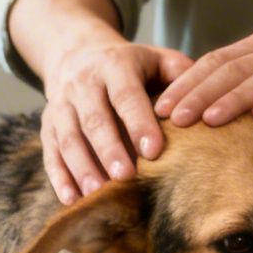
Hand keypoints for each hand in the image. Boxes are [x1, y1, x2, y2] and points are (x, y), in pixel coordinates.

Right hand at [41, 40, 194, 203]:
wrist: (76, 53)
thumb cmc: (130, 66)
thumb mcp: (156, 58)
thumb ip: (180, 73)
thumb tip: (205, 99)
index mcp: (114, 65)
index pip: (126, 95)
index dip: (139, 122)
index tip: (154, 151)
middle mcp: (83, 83)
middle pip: (94, 119)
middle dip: (108, 149)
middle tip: (125, 177)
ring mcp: (61, 105)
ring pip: (68, 137)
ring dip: (82, 167)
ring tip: (98, 192)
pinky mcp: (47, 125)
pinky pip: (50, 151)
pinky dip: (59, 176)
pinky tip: (71, 199)